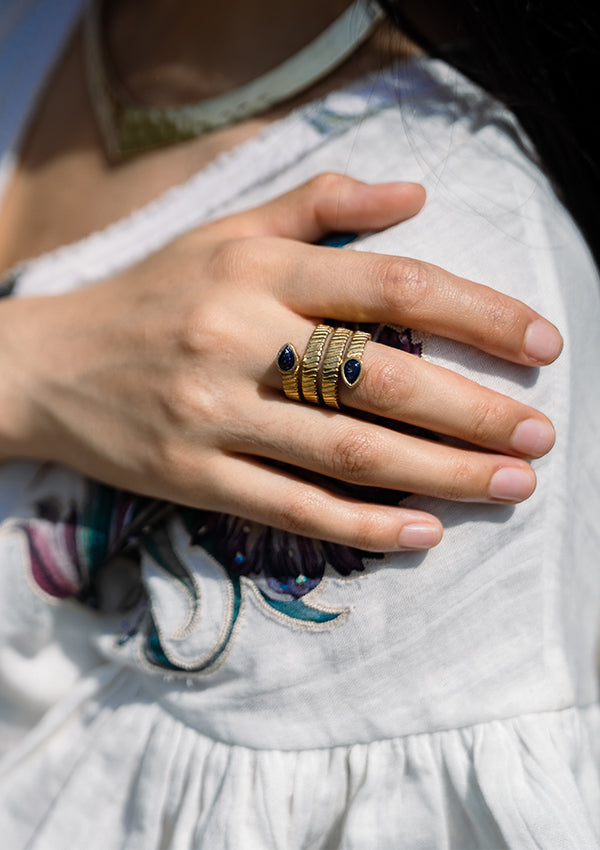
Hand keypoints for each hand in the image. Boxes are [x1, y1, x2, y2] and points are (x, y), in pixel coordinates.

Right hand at [0, 174, 561, 551]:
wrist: (48, 365)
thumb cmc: (151, 294)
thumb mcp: (225, 230)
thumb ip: (321, 206)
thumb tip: (415, 192)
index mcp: (256, 268)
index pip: (393, 285)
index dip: (479, 314)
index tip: (540, 343)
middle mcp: (239, 337)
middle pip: (384, 377)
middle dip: (477, 409)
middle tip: (541, 433)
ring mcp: (216, 414)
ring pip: (349, 451)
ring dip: (443, 473)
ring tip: (510, 483)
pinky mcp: (194, 476)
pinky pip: (294, 508)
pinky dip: (365, 525)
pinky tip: (424, 531)